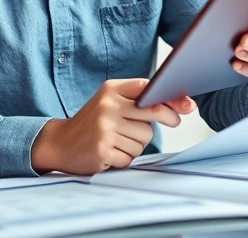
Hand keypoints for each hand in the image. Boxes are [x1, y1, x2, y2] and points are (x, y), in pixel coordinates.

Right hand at [30, 78, 196, 174]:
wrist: (60, 143)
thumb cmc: (93, 123)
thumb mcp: (110, 102)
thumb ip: (140, 100)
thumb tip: (181, 105)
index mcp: (110, 90)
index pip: (147, 89)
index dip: (170, 98)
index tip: (187, 105)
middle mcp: (107, 106)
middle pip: (153, 113)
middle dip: (168, 118)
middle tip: (174, 121)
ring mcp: (105, 128)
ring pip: (144, 139)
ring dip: (137, 144)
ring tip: (118, 141)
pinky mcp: (103, 149)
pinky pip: (130, 156)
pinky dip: (124, 158)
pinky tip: (110, 152)